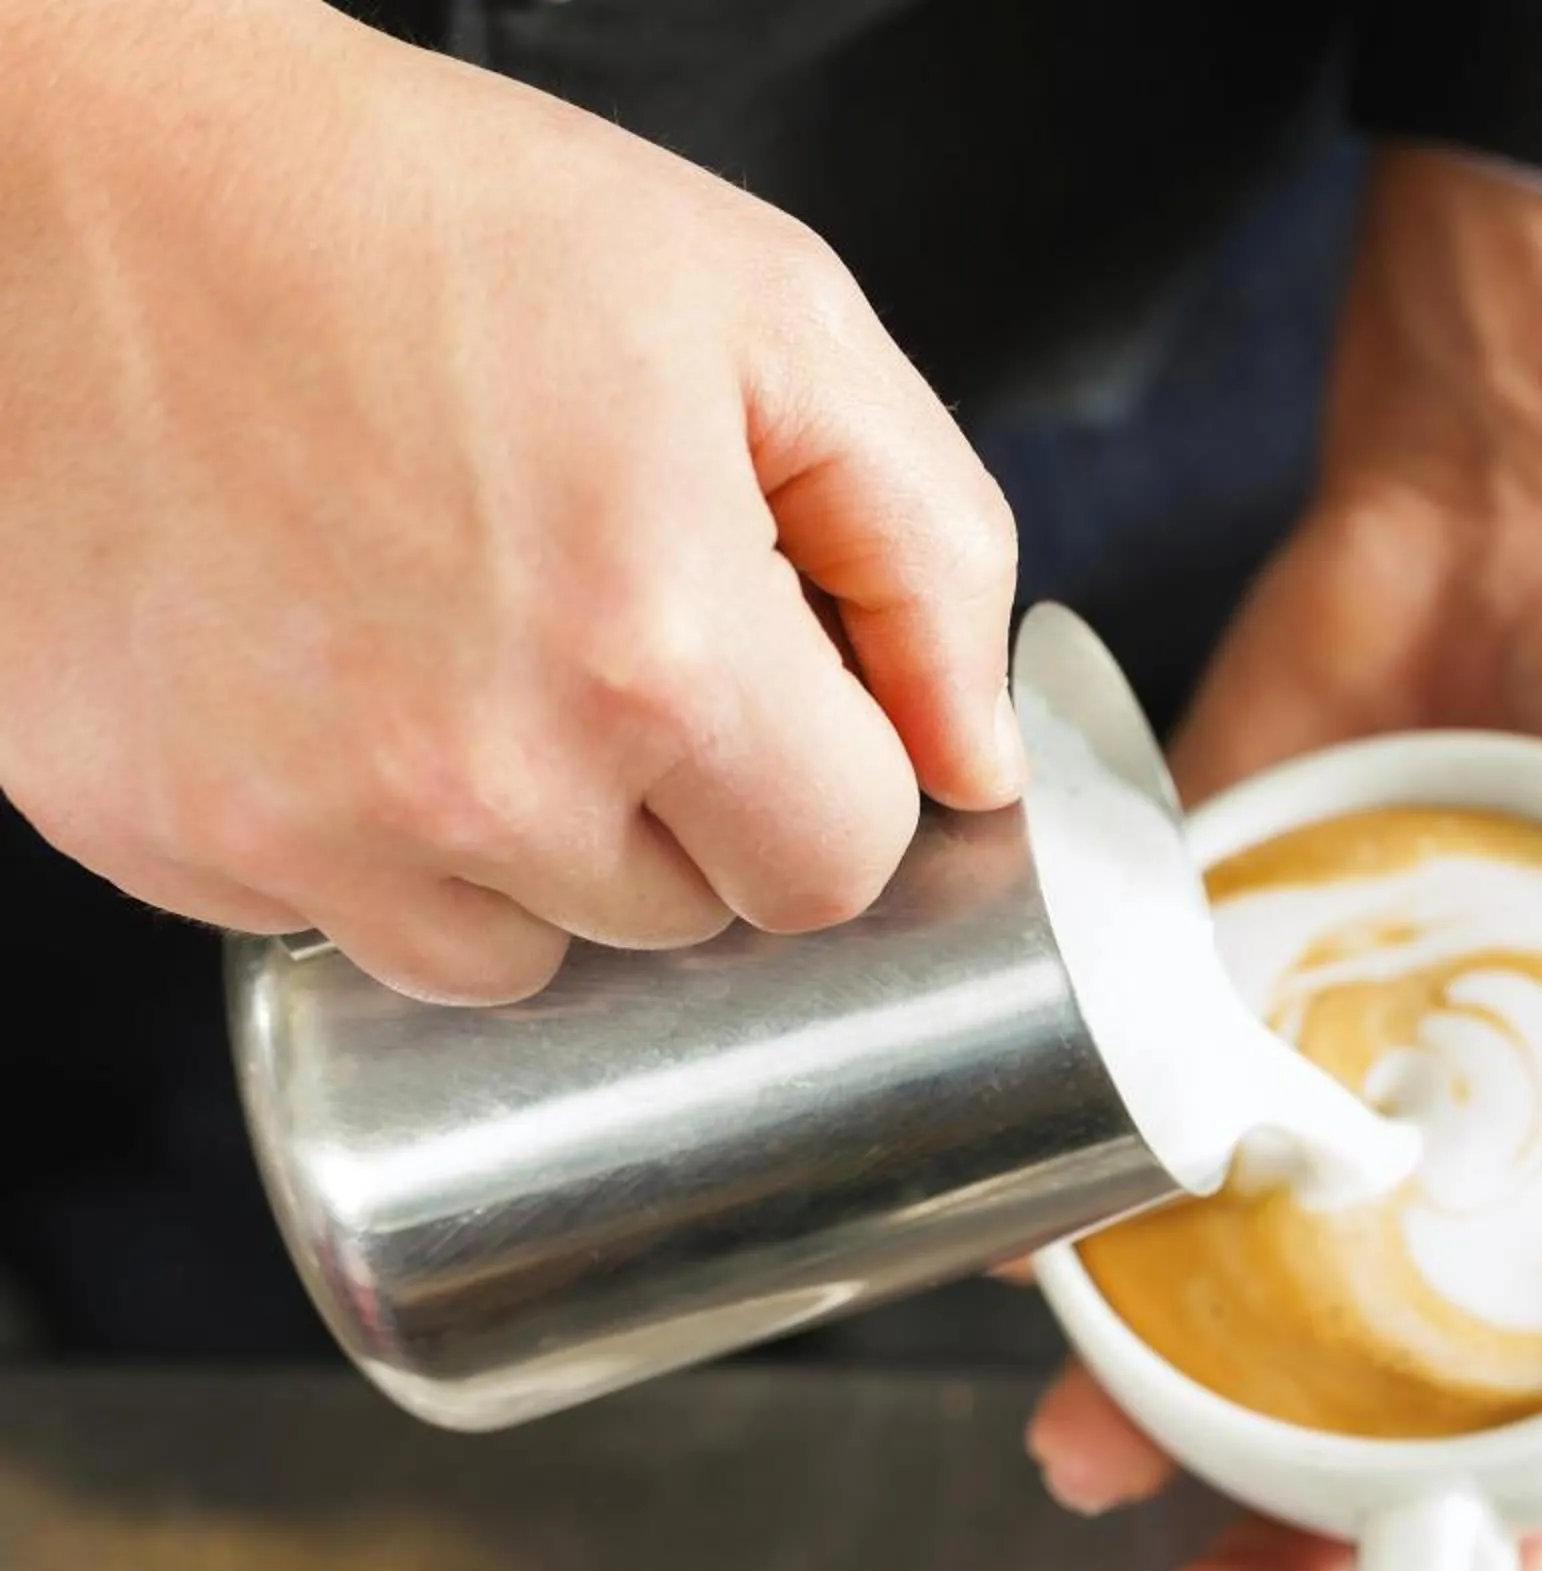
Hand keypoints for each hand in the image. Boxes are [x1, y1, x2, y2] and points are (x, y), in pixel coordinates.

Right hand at [0, 0, 1019, 1002]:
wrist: (82, 173)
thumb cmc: (422, 215)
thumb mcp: (766, 315)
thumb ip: (928, 551)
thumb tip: (979, 762)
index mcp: (654, 650)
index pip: (839, 865)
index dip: (831, 774)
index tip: (780, 683)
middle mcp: (478, 775)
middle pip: (688, 918)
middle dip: (690, 800)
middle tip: (608, 621)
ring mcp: (301, 825)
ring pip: (520, 954)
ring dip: (534, 845)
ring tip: (473, 648)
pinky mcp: (161, 834)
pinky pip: (344, 923)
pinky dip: (369, 838)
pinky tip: (344, 675)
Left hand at [1029, 153, 1541, 1570]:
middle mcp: (1445, 1206)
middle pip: (1355, 1443)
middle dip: (1275, 1565)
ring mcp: (1311, 1112)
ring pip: (1210, 1326)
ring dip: (1141, 1414)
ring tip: (1080, 1454)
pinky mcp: (1190, 1000)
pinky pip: (1107, 1138)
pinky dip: (1052, 1211)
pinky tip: (1009, 1258)